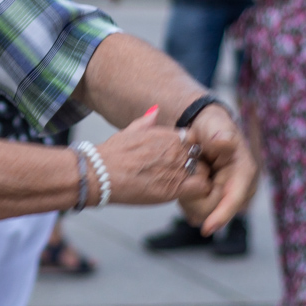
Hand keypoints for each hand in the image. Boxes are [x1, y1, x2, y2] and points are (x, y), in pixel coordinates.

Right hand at [96, 108, 211, 205]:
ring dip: (198, 178)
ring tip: (185, 186)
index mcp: (167, 135)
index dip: (190, 150)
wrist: (101, 173)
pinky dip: (199, 192)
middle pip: (201, 156)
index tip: (183, 158)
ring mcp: (177, 168)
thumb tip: (155, 111)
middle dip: (195, 164)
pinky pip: (202, 188)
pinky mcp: (175, 188)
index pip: (194, 139)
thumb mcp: (129, 131)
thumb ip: (146, 122)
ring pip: (204, 172)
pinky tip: (187, 194)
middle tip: (184, 174)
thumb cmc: (112, 154)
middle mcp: (176, 150)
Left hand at [177, 106, 257, 234]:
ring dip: (190, 200)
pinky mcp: (217, 201)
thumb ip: (220, 134)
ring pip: (205, 214)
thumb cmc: (212, 127)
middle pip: (215, 211)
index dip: (220, 215)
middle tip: (182, 181)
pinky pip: (199, 211)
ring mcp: (229, 197)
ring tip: (184, 180)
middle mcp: (240, 189)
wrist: (205, 130)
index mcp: (244, 173)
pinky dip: (189, 200)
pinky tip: (184, 187)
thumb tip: (224, 142)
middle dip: (196, 201)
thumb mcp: (215, 126)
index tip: (206, 228)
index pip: (233, 200)